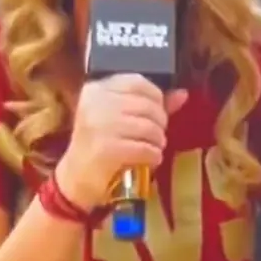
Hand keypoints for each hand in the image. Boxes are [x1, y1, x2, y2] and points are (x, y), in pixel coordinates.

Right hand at [55, 74, 188, 210]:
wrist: (77, 178)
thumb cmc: (103, 143)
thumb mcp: (122, 118)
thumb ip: (152, 104)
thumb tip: (183, 93)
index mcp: (98, 89)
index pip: (137, 82)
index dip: (155, 96)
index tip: (156, 111)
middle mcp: (96, 103)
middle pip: (147, 106)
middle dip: (159, 123)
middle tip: (155, 135)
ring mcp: (100, 126)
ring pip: (149, 128)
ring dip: (158, 141)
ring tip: (152, 148)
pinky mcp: (106, 149)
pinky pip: (145, 148)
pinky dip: (153, 156)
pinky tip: (149, 160)